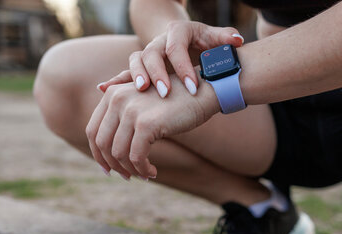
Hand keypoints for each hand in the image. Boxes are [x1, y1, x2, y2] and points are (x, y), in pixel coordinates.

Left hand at [87, 73, 219, 179]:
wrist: (203, 91)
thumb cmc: (175, 100)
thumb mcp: (143, 104)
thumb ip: (121, 117)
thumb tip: (101, 147)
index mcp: (112, 94)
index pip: (93, 130)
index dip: (98, 154)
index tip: (109, 169)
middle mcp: (117, 99)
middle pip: (102, 143)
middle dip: (113, 165)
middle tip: (127, 176)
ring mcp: (131, 110)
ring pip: (118, 153)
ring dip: (130, 169)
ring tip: (144, 174)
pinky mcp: (147, 124)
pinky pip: (136, 156)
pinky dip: (142, 169)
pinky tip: (152, 172)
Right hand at [97, 21, 243, 96]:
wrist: (181, 38)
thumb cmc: (201, 42)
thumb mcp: (214, 38)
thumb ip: (224, 39)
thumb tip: (237, 40)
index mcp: (177, 32)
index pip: (177, 48)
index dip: (183, 67)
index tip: (192, 87)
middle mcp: (158, 41)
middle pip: (153, 54)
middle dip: (158, 74)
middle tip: (165, 93)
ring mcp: (147, 53)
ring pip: (136, 61)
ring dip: (136, 76)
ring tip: (141, 92)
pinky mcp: (139, 67)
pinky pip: (124, 73)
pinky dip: (114, 81)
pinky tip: (104, 89)